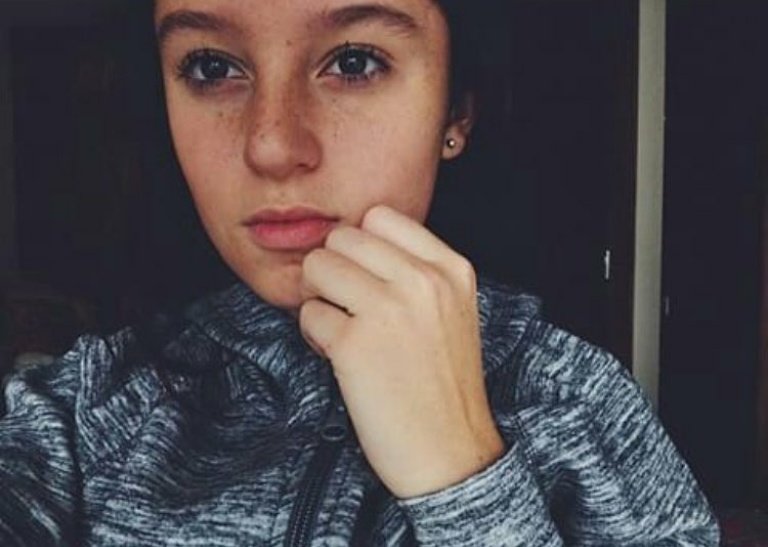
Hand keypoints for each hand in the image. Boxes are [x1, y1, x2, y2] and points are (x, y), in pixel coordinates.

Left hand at [299, 205, 503, 497]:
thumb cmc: (444, 384)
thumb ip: (416, 271)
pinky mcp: (355, 344)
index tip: (366, 277)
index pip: (380, 216)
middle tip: (346, 306)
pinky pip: (307, 314)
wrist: (450, 453)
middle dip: (334, 269)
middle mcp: (423, 281)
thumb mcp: (453, 311)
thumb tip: (353, 245)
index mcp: (452, 268)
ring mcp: (389, 309)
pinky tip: (339, 358)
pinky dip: (313, 336)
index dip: (361, 245)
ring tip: (340, 329)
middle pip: (342, 237)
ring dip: (318, 298)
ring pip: (317, 266)